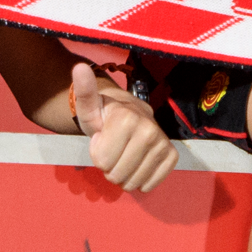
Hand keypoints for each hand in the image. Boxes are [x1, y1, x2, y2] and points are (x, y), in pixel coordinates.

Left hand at [71, 63, 178, 192]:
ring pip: (133, 183)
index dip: (98, 153)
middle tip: (113, 149)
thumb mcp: (89, 106)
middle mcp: (149, 130)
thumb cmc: (104, 115)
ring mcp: (163, 144)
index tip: (102, 138)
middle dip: (110, 167)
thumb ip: (84, 90)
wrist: (129, 114)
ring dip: (124, 175)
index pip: (102, 162)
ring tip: (124, 156)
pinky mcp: (171, 156)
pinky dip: (140, 180)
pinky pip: (151, 184)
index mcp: (127, 119)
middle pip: (117, 175)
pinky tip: (137, 164)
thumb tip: (79, 67)